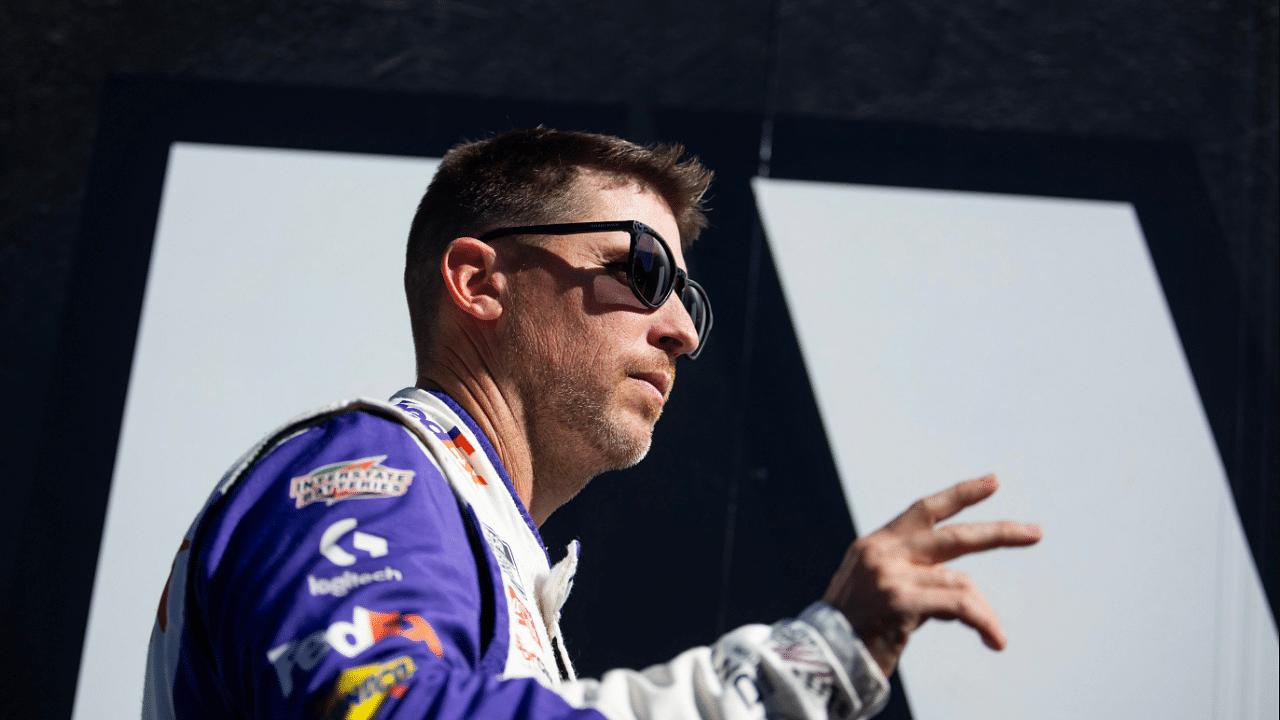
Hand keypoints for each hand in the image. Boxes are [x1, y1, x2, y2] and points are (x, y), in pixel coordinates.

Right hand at [822, 474, 1041, 675]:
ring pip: (961, 582)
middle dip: (999, 533)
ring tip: (995, 635)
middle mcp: (882, 552)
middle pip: (953, 535)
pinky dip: (982, 622)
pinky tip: (994, 639)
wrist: (820, 660)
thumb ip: (908, 572)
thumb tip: (956, 578)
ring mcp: (890, 575)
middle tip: (1034, 532)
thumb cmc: (853, 631)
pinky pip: (958, 605)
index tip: (993, 482)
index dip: (961, 494)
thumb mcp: (876, 589)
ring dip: (984, 612)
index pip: (925, 509)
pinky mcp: (899, 600)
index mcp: (875, 544)